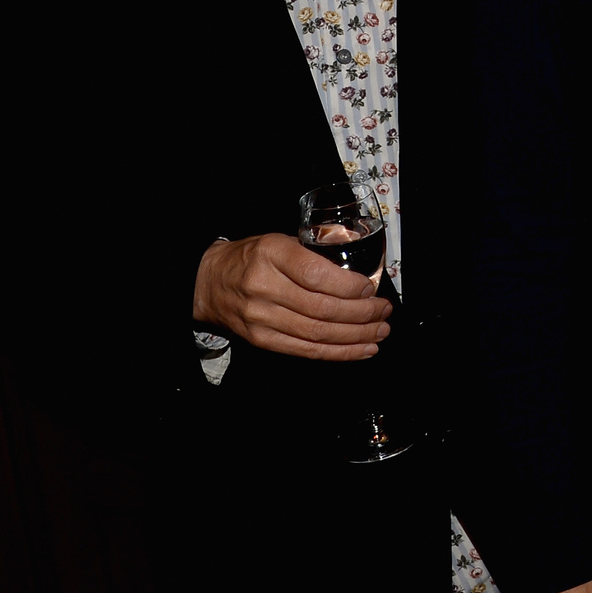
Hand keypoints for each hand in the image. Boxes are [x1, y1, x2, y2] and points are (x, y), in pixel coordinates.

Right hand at [191, 233, 391, 360]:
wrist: (208, 282)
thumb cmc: (252, 258)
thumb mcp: (280, 240)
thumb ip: (315, 251)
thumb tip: (359, 269)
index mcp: (271, 255)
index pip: (315, 275)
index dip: (348, 286)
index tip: (370, 288)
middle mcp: (264, 288)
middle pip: (321, 308)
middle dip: (361, 313)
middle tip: (384, 311)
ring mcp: (261, 318)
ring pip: (317, 333)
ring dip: (356, 336)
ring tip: (380, 331)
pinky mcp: (261, 340)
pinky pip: (306, 350)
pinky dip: (338, 353)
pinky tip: (362, 349)